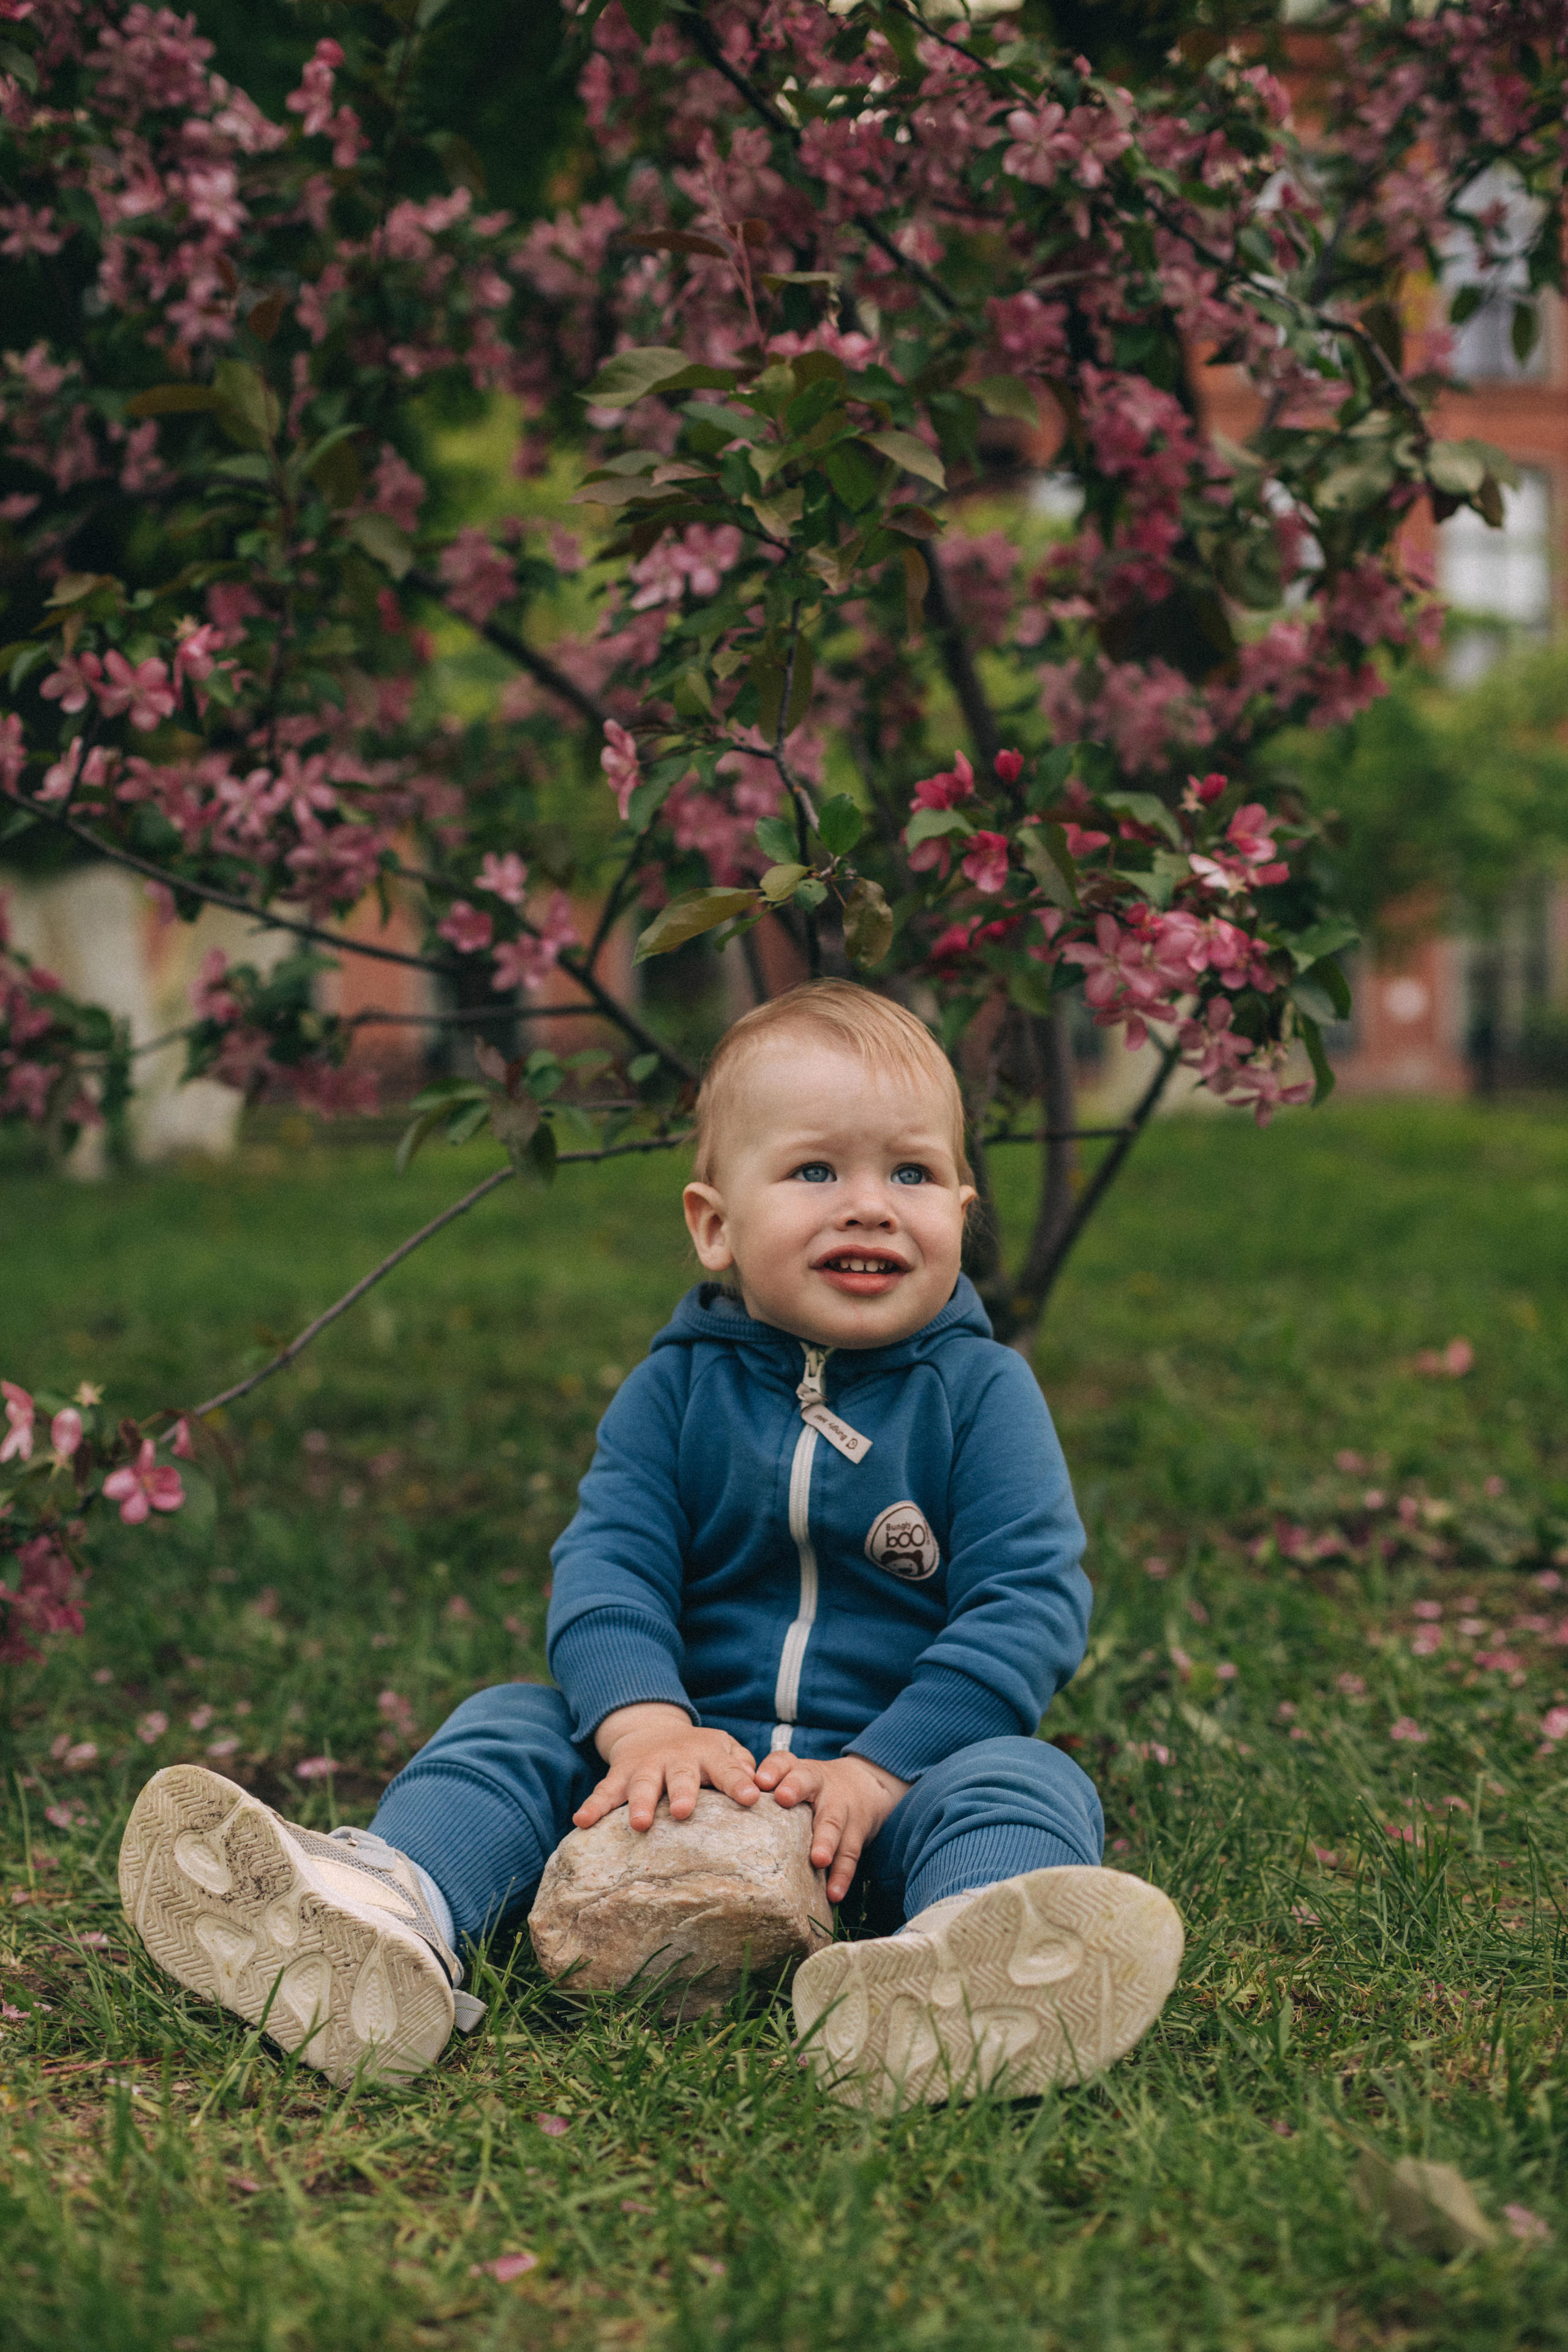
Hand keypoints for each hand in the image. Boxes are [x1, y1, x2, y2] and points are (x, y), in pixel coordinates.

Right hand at [574, 1702, 758, 1833]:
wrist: (652, 1730)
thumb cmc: (700, 1753)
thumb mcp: (726, 1751)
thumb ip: (743, 1768)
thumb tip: (766, 1789)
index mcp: (709, 1755)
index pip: (728, 1769)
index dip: (739, 1783)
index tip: (752, 1798)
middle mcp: (677, 1759)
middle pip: (681, 1775)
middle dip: (682, 1791)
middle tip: (684, 1811)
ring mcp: (646, 1767)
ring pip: (641, 1784)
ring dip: (639, 1802)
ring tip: (639, 1823)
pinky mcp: (619, 1775)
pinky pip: (603, 1792)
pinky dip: (592, 1806)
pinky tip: (581, 1822)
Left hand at [753, 1751, 909, 1904]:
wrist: (865, 1783)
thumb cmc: (813, 1787)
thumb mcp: (793, 1778)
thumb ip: (765, 1792)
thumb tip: (720, 1815)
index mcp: (798, 1770)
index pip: (784, 1762)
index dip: (772, 1769)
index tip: (759, 1780)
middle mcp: (819, 1783)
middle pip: (807, 1781)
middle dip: (796, 1788)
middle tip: (783, 1798)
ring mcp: (840, 1807)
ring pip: (832, 1821)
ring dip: (826, 1841)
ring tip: (818, 1860)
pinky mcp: (856, 1831)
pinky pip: (850, 1854)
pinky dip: (842, 1875)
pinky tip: (834, 1893)